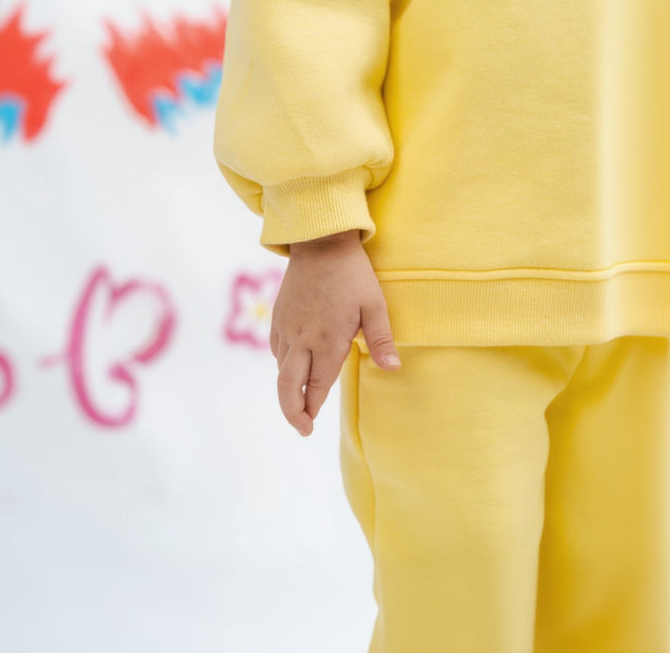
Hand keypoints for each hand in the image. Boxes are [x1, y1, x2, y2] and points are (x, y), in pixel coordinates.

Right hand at [270, 229, 400, 435]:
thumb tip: (393, 369)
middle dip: (292, 412)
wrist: (321, 242)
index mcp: (327, 340)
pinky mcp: (279, 315)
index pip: (317, 385)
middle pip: (287, 386)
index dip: (313, 408)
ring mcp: (287, 326)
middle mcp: (302, 338)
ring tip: (300, 401)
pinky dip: (283, 364)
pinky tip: (293, 366)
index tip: (311, 426)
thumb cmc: (353, 274)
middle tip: (302, 428)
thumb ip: (381, 340)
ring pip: (281, 368)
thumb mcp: (375, 305)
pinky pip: (276, 348)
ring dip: (289, 388)